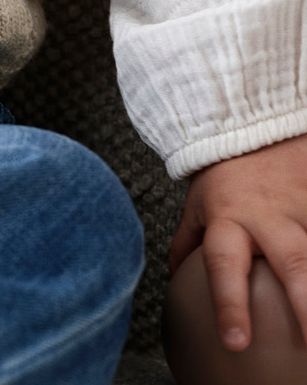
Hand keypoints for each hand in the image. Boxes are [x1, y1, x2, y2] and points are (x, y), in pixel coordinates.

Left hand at [170, 132, 306, 351]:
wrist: (254, 125)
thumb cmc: (224, 177)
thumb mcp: (197, 207)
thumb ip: (188, 245)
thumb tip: (174, 282)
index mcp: (230, 221)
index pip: (224, 266)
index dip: (229, 304)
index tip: (236, 342)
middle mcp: (271, 217)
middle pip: (294, 263)